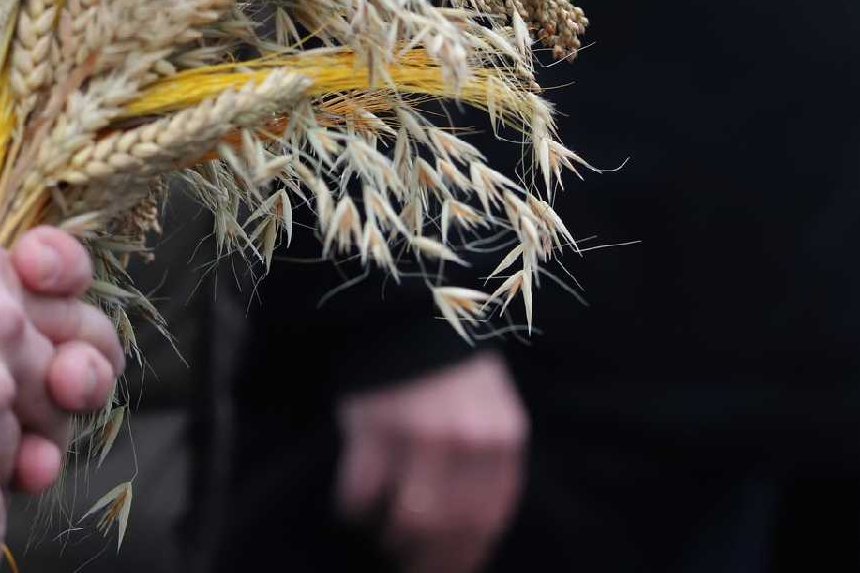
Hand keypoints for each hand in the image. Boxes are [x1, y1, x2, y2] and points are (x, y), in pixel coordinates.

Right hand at [335, 352, 527, 572]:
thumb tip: (471, 534)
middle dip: (429, 562)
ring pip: (410, 522)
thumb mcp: (490, 411)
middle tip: (409, 568)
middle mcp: (469, 440)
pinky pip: (362, 495)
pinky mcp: (375, 428)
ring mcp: (421, 434)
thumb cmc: (451, 371)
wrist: (410, 311)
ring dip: (392, 539)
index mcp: (503, 437)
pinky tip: (356, 502)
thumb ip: (487, 465)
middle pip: (452, 530)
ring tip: (383, 535)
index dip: (467, 557)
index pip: (490, 519)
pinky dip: (356, 509)